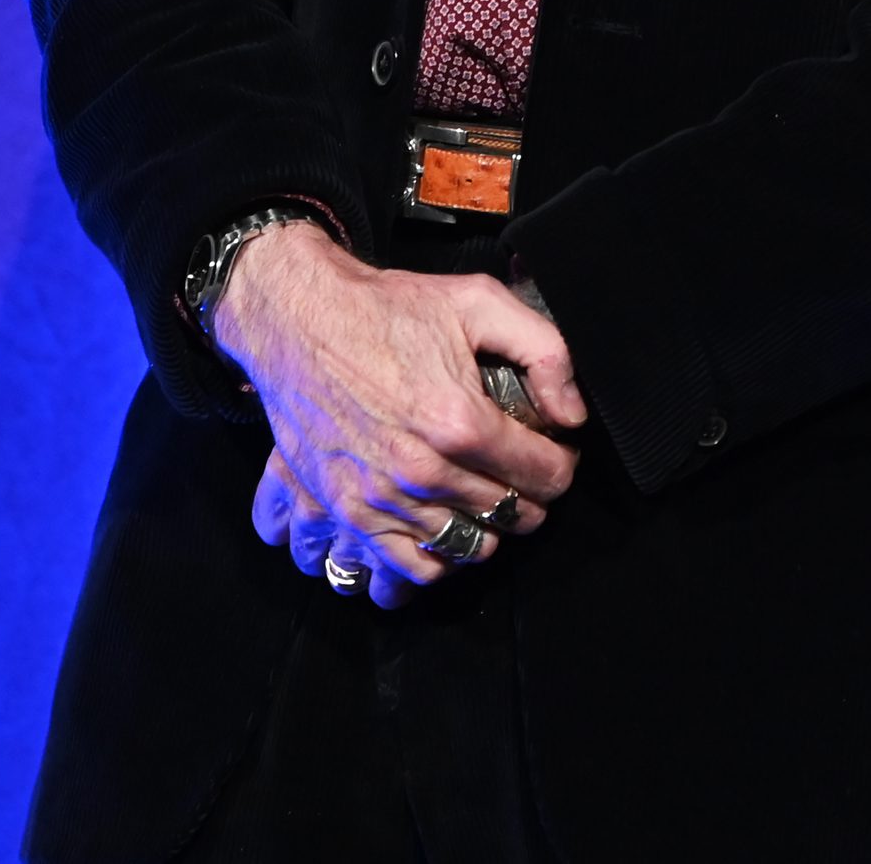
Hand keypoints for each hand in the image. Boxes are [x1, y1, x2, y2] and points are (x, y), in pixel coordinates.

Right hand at [217, 224, 586, 607]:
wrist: (299, 319)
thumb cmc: (388, 308)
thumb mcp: (479, 301)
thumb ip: (544, 352)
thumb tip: (571, 414)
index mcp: (458, 421)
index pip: (544, 475)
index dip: (562, 463)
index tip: (556, 449)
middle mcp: (420, 472)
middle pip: (509, 514)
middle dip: (530, 494)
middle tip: (524, 470)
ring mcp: (378, 499)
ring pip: (464, 548)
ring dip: (488, 529)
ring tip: (488, 499)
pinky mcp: (344, 511)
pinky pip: (405, 569)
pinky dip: (434, 563)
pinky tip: (444, 533)